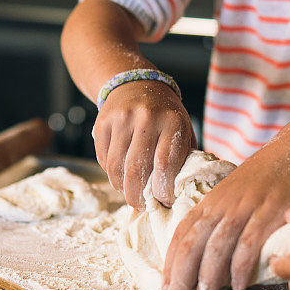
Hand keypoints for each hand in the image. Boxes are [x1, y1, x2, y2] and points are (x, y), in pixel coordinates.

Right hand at [93, 80, 195, 208]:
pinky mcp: (102, 121)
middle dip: (137, 196)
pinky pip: (103, 158)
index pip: (165, 165)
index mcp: (173, 122)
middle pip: (136, 170)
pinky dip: (111, 174)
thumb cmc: (165, 115)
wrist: (136, 83)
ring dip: (122, 188)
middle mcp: (147, 118)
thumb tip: (185, 193)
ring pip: (116, 167)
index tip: (164, 202)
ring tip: (129, 193)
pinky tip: (120, 175)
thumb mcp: (183, 130)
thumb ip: (186, 158)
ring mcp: (122, 118)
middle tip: (141, 206)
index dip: (163, 191)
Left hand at [160, 146, 289, 289]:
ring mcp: (244, 208)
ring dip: (207, 279)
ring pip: (217, 247)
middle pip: (192, 245)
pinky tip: (238, 287)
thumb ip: (217, 221)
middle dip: (180, 278)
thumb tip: (204, 258)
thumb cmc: (263, 179)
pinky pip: (249, 242)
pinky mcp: (269, 212)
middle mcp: (222, 206)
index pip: (182, 236)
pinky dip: (241, 266)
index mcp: (210, 203)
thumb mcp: (232, 195)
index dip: (170, 265)